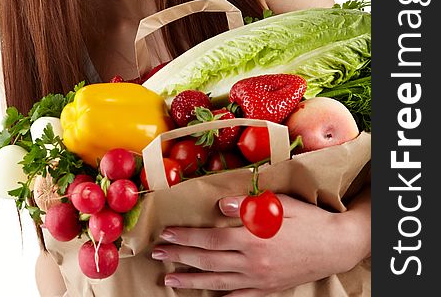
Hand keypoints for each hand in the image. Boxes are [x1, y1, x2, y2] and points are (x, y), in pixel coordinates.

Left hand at [151, 189, 369, 294]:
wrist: (336, 246)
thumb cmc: (308, 220)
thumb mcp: (279, 205)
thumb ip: (248, 207)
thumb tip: (220, 206)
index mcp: (252, 240)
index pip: (210, 240)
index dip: (186, 238)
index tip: (167, 234)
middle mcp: (252, 263)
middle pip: (207, 261)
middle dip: (179, 257)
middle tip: (158, 255)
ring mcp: (259, 280)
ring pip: (217, 282)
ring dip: (190, 281)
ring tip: (169, 280)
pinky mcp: (268, 290)